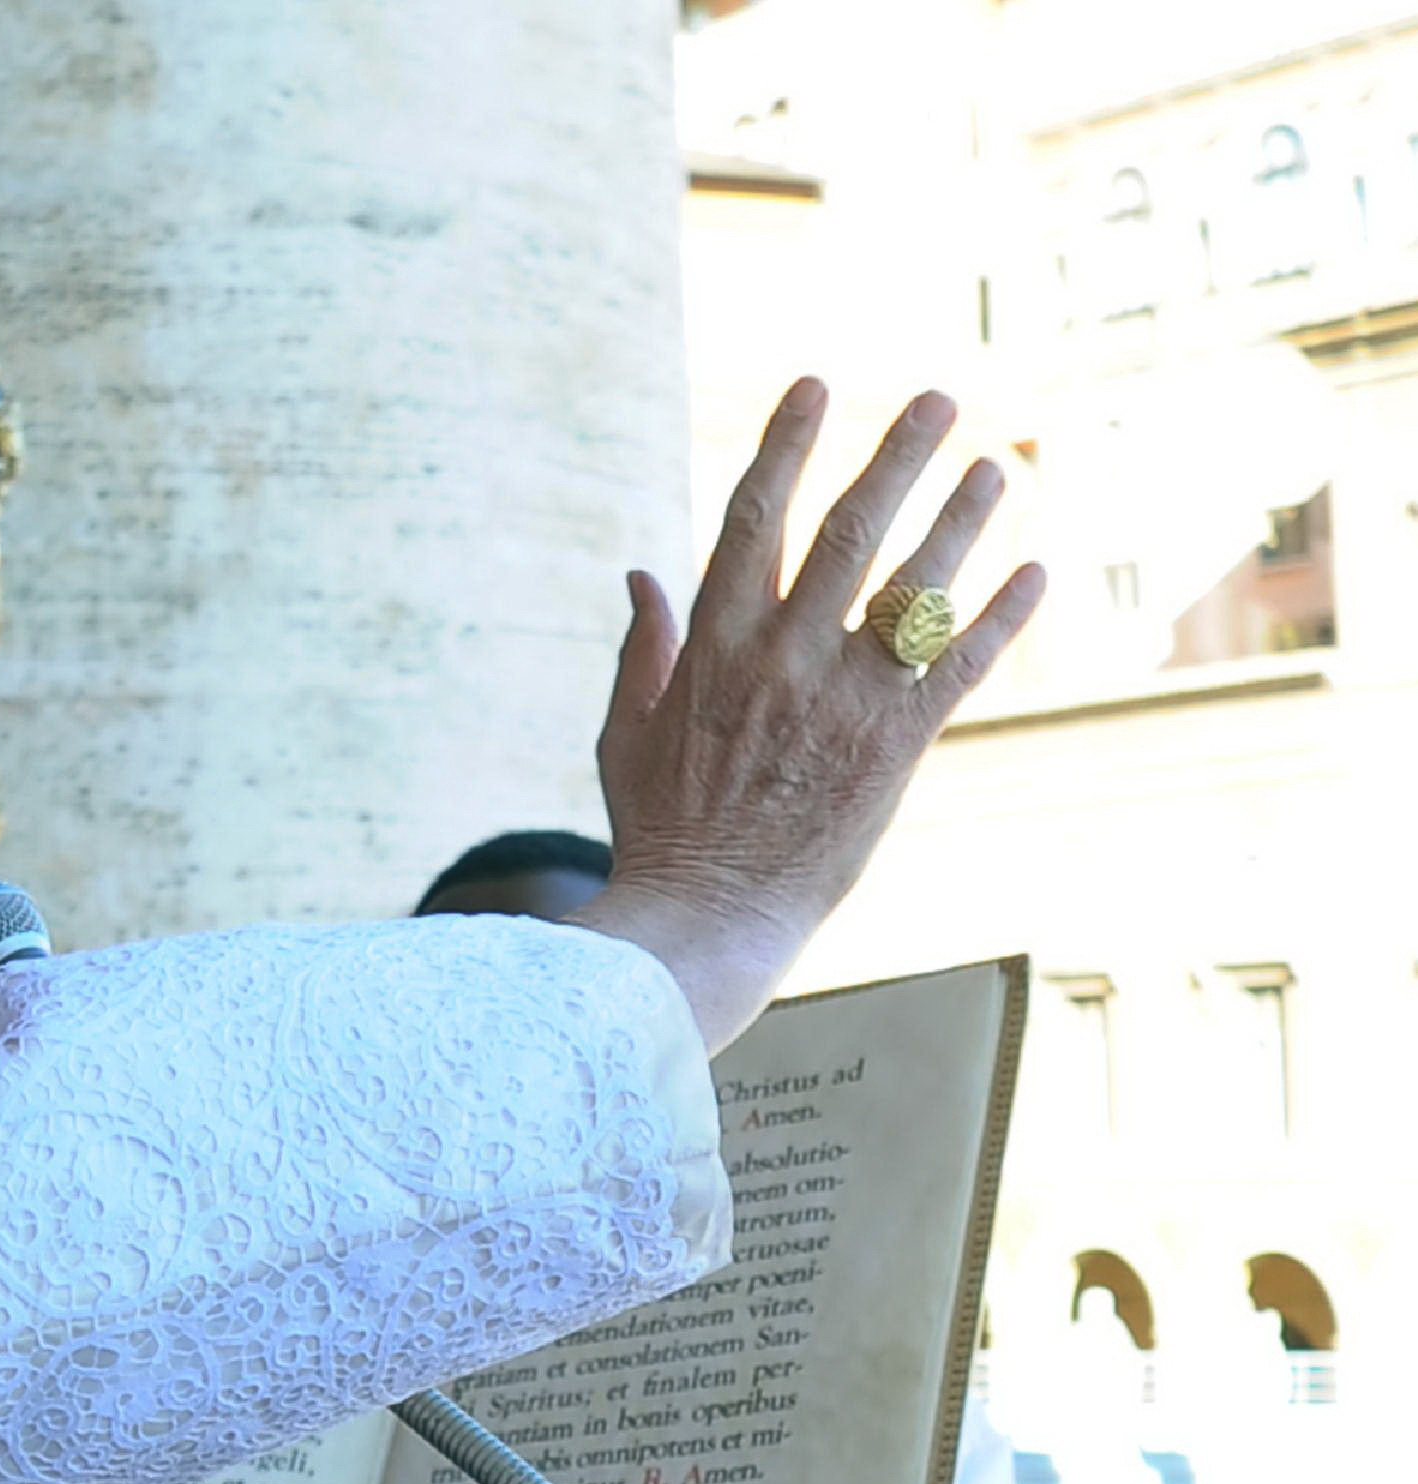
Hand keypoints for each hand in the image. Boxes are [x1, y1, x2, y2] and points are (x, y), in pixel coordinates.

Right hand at [576, 379, 1044, 1050]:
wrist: (704, 919)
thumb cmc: (657, 832)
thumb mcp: (625, 734)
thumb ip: (640, 650)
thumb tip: (639, 573)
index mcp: (712, 646)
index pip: (754, 518)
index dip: (788, 445)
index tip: (817, 388)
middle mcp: (782, 658)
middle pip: (850, 530)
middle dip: (898, 455)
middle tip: (940, 399)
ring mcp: (841, 701)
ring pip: (915, 587)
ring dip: (962, 519)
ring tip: (997, 468)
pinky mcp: (893, 750)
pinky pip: (959, 668)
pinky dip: (1002, 619)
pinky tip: (1034, 575)